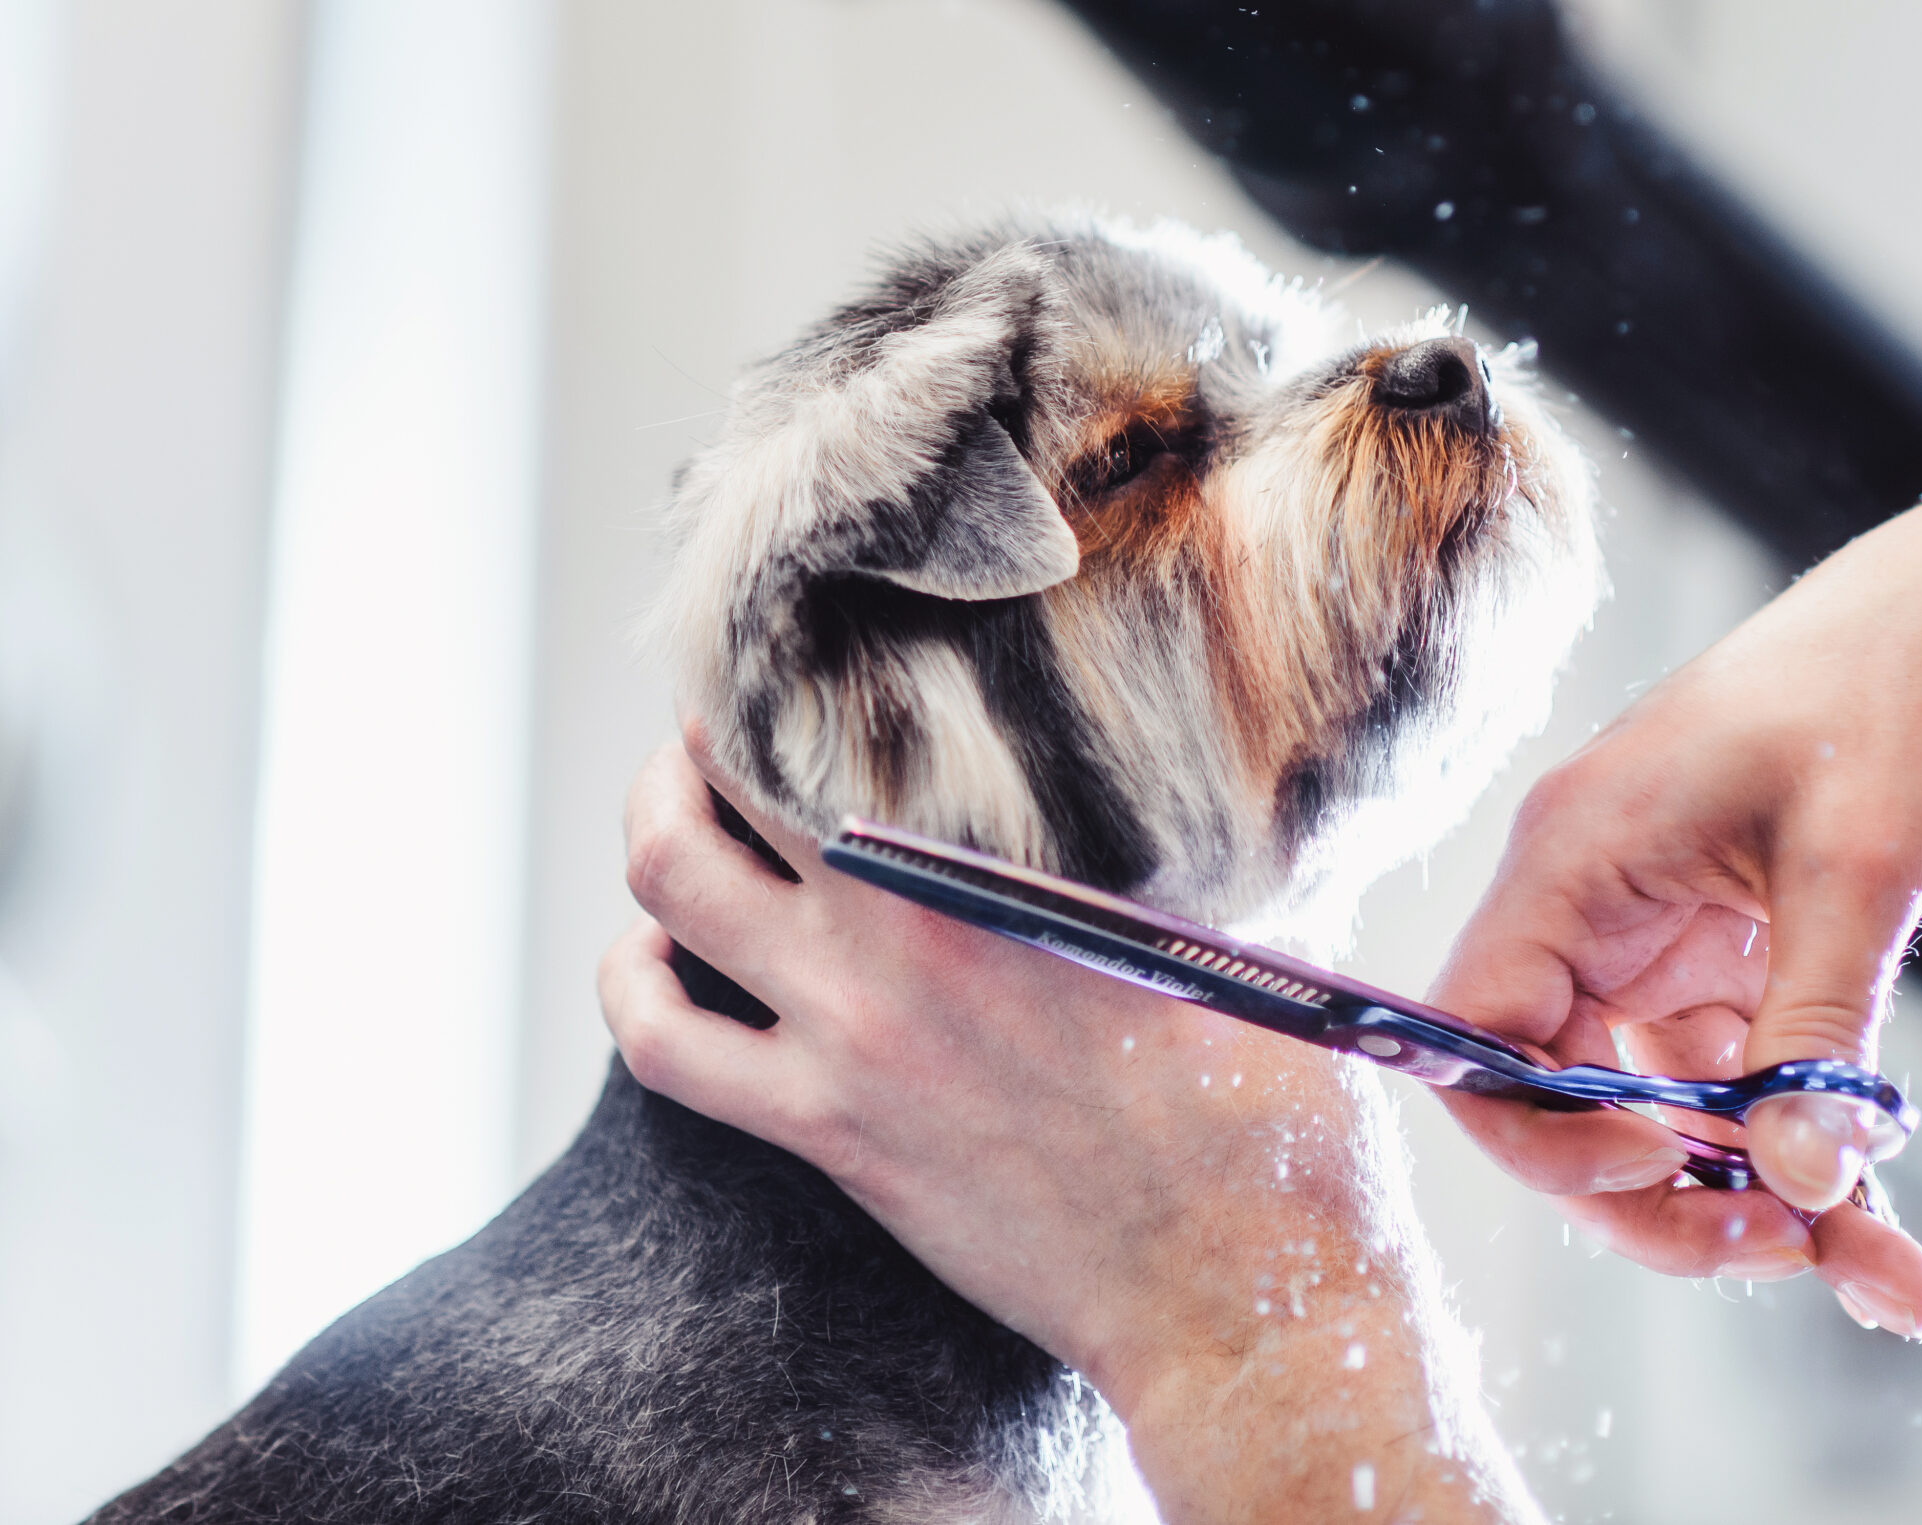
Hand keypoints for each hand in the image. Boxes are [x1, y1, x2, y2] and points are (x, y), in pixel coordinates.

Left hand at [602, 732, 1541, 1524]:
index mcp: (1017, 861)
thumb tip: (1174, 775)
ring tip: (674, 804)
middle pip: (738, 770)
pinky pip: (668, 1045)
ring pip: (671, 887)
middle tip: (728, 709)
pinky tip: (652, 961)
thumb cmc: (1274, 1116)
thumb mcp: (1242, 933)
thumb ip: (1180, 846)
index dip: (815, 659)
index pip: (866, 712)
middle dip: (712, 724)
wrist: (1240, 1292)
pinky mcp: (830, 1133)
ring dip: (655, 827)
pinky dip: (634, 986)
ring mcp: (853, 1036)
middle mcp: (911, 928)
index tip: (813, 642)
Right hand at [1432, 206, 1921, 1337]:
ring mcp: (1667, 941)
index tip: (1664, 1168)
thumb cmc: (1914, 684)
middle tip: (1786, 1248)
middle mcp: (1598, 908)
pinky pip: (1744, 1094)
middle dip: (1663, 1199)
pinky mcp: (1739, 961)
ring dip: (1755, 1204)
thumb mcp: (1863, 863)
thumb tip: (1793, 1183)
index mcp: (1578, 858)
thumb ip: (1813, 1032)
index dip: (1540, 1132)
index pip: (1474, 1034)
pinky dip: (1807, 1163)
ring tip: (1881, 1270)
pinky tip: (1888, 1241)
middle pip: (1561, 1104)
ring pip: (1663, 1119)